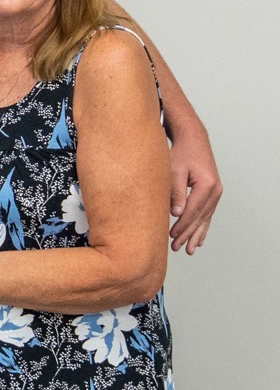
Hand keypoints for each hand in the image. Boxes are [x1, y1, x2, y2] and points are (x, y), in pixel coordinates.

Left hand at [166, 124, 221, 253]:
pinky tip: (200, 238)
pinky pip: (208, 213)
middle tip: (178, 248)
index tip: (172, 236)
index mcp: (207, 186)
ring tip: (189, 250)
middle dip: (188, 234)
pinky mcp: (213, 193)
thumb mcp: (174, 170)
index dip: (182, 225)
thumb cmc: (181, 153)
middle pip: (200, 218)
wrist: (193, 140)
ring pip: (205, 218)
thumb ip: (176, 192)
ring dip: (196, 234)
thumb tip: (176, 213)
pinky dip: (203, 226)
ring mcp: (216, 192)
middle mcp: (215, 191)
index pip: (193, 211)